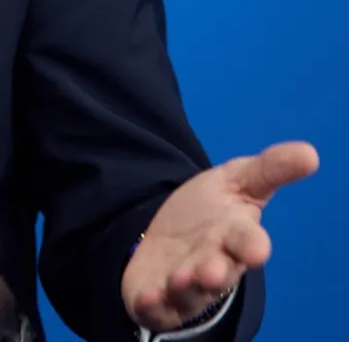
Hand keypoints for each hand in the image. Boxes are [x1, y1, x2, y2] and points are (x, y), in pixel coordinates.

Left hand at [122, 141, 318, 332]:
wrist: (169, 237)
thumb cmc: (210, 212)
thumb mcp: (237, 181)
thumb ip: (269, 169)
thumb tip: (310, 152)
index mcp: (234, 237)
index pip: (247, 242)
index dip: (252, 245)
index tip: (257, 248)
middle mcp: (213, 265)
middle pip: (219, 273)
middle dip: (216, 273)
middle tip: (212, 271)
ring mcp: (184, 285)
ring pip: (189, 292)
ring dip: (186, 286)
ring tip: (181, 278)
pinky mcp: (156, 298)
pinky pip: (155, 307)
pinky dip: (152, 304)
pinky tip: (148, 296)